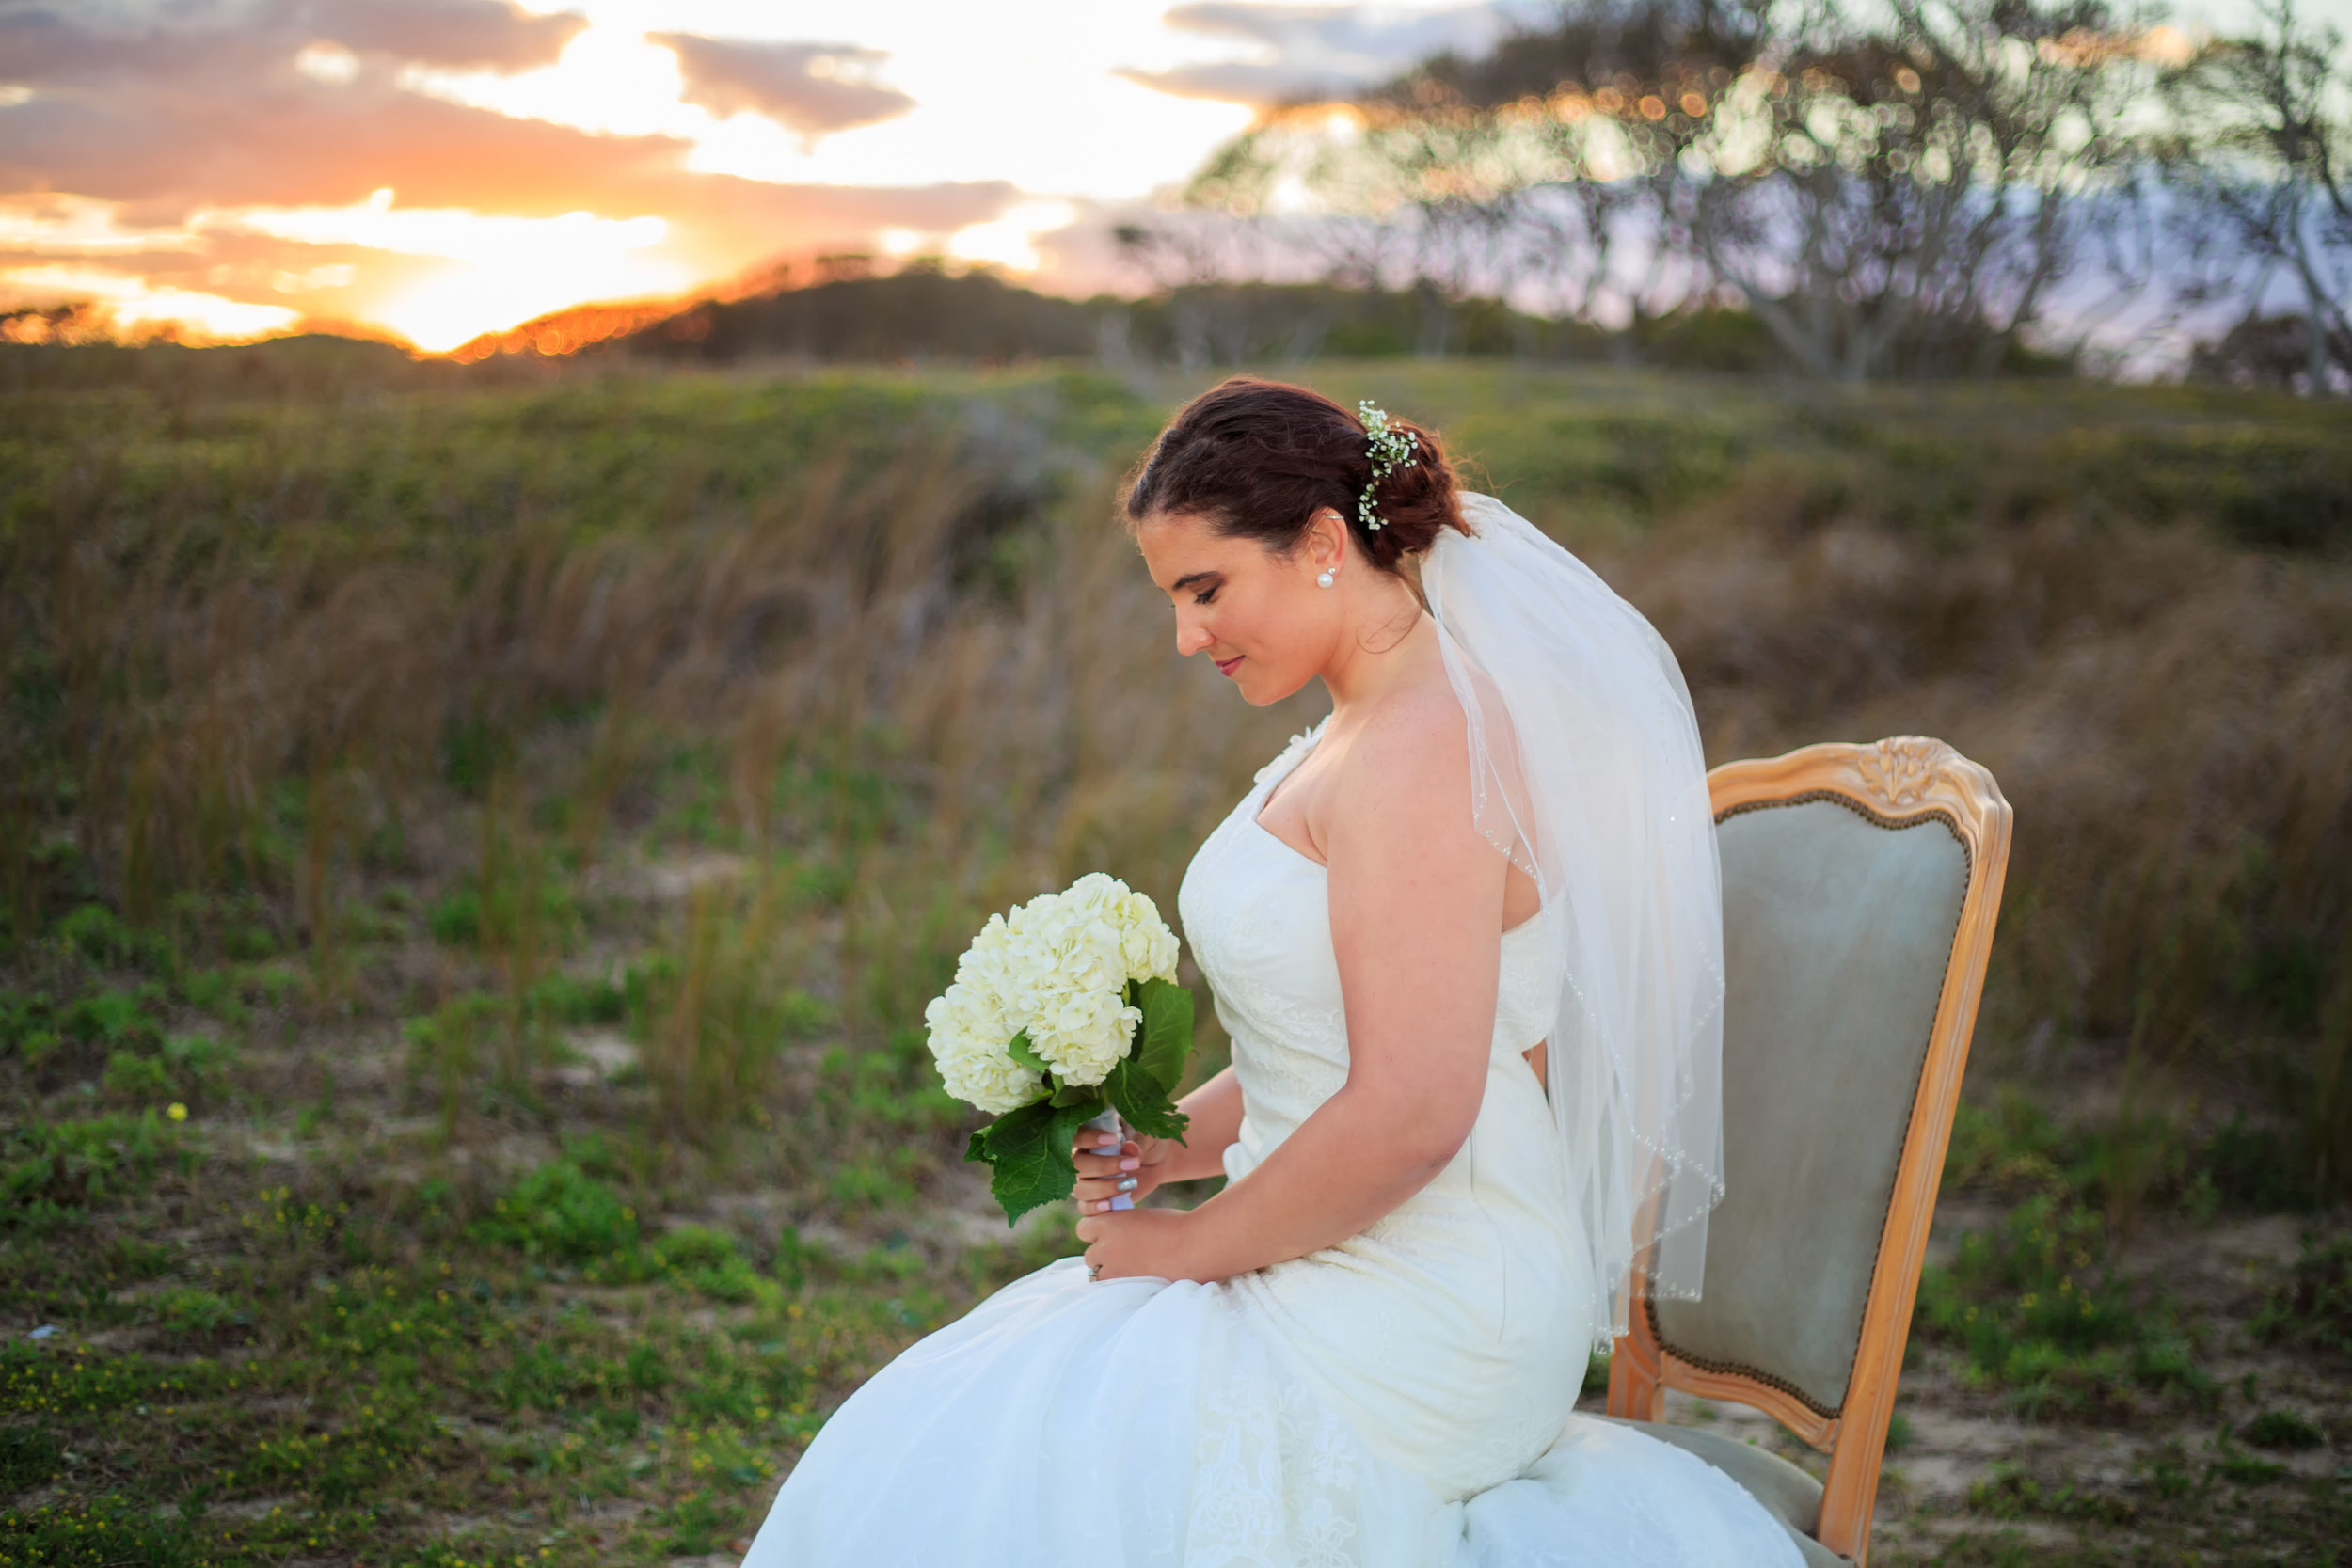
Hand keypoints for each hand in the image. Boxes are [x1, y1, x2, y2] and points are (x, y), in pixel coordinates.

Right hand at [1072, 1129, 1176, 1216]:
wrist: (1155, 1161)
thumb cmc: (1146, 1141)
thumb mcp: (1145, 1136)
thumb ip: (1137, 1142)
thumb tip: (1129, 1149)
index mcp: (1089, 1135)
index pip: (1076, 1136)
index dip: (1088, 1138)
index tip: (1113, 1140)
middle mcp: (1082, 1158)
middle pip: (1076, 1165)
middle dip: (1102, 1166)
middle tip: (1133, 1163)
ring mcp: (1086, 1180)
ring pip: (1079, 1188)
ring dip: (1102, 1188)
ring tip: (1131, 1183)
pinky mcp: (1095, 1199)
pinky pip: (1084, 1207)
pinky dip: (1094, 1208)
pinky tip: (1109, 1205)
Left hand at [1075, 1206, 1199, 1281]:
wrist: (1196, 1245)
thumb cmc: (1177, 1226)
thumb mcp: (1142, 1217)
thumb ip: (1123, 1227)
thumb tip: (1115, 1237)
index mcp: (1109, 1223)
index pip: (1084, 1230)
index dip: (1096, 1233)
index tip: (1109, 1236)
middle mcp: (1105, 1246)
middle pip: (1090, 1255)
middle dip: (1103, 1256)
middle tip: (1125, 1256)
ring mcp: (1113, 1270)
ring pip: (1098, 1276)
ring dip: (1109, 1273)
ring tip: (1131, 1271)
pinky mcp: (1124, 1288)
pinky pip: (1111, 1290)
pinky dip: (1118, 1287)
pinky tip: (1135, 1281)